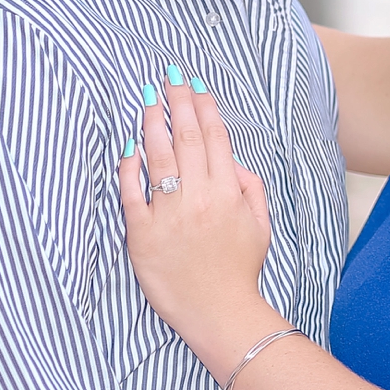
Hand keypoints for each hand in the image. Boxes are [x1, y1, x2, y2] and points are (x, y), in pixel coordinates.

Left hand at [120, 74, 271, 364]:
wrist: (219, 313)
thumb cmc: (240, 270)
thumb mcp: (260, 225)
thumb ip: (251, 188)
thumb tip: (235, 161)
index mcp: (227, 193)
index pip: (215, 138)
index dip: (204, 107)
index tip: (195, 85)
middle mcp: (198, 197)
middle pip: (186, 138)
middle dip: (177, 102)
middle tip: (168, 76)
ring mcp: (168, 215)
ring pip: (157, 158)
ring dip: (152, 123)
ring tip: (148, 98)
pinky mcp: (143, 234)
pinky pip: (132, 193)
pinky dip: (129, 168)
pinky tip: (129, 145)